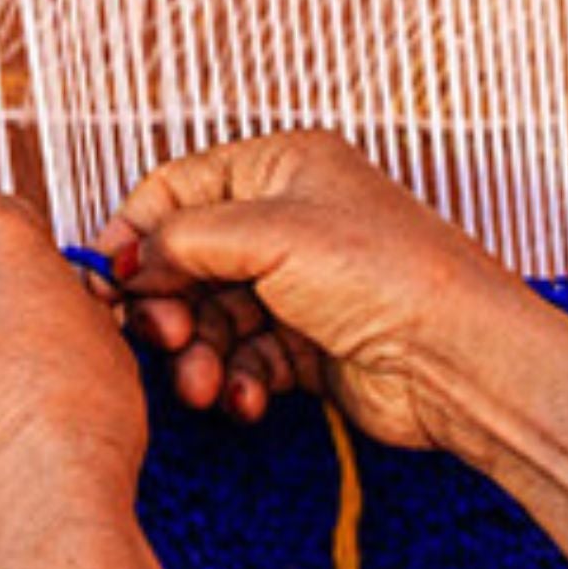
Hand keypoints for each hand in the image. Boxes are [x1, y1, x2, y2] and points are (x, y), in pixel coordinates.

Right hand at [93, 131, 527, 453]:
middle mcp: (292, 221)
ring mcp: (301, 287)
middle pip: (190, 261)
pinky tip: (248, 401)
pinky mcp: (312, 347)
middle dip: (170, 306)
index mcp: (283, 167)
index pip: (179, 187)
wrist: (458, 358)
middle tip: (162, 340)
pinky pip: (249, 362)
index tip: (109, 279)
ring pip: (215, 320)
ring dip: (200, 356)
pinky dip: (240, 383)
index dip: (138, 231)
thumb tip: (130, 258)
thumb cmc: (384, 275)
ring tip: (203, 386)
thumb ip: (182, 238)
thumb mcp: (268, 234)